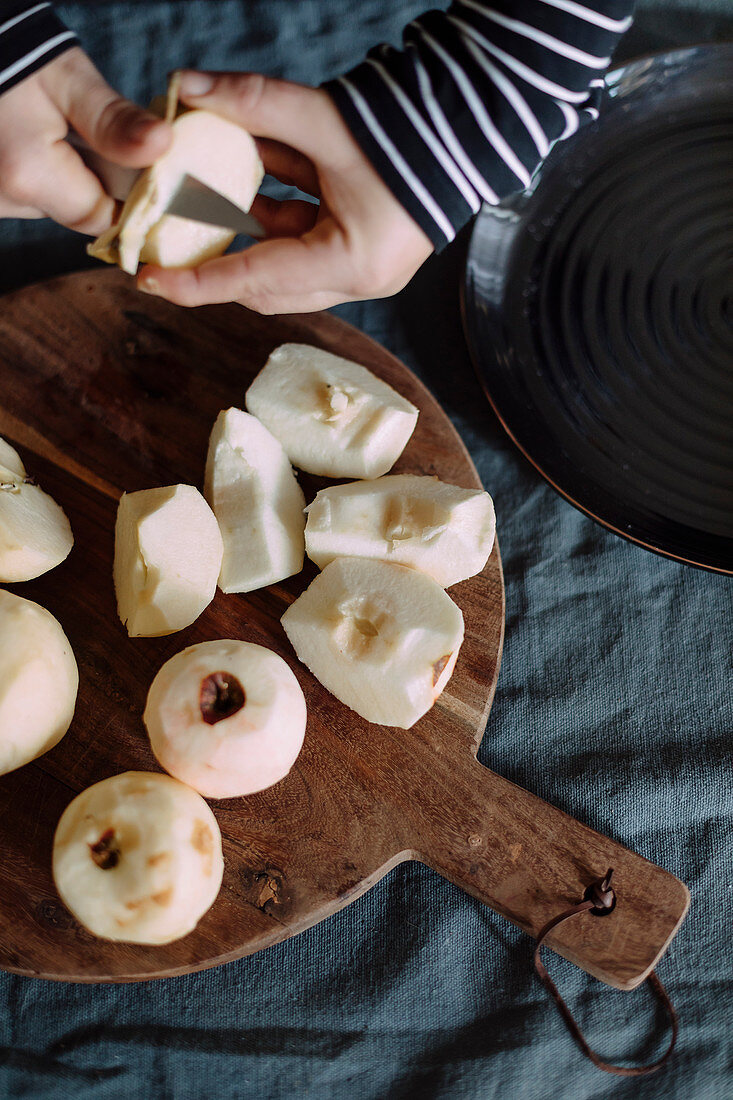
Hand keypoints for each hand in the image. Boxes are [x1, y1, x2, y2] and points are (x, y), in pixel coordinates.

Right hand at [0, 46, 170, 235]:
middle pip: (76, 212)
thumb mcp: (71, 80)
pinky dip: (41, 174)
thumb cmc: (19, 57)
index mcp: (31, 176)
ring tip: (53, 132)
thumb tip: (162, 145)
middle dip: (92, 180)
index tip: (136, 168)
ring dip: (63, 176)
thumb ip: (115, 120)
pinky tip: (34, 141)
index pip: (105, 218)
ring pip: (52, 205)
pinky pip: (29, 196)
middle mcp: (4, 199)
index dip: (127, 199)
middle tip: (85, 134)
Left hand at [137, 71, 433, 313]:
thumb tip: (188, 87)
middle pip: (270, 286)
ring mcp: (367, 268)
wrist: (476, 122)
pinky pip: (309, 240)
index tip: (151, 281)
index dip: (198, 282)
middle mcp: (360, 279)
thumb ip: (255, 104)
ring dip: (250, 228)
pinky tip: (258, 174)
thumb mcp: (323, 119)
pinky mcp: (369, 248)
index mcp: (352, 263)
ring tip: (214, 191)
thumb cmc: (411, 131)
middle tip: (173, 242)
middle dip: (220, 262)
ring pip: (287, 264)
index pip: (256, 280)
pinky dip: (279, 212)